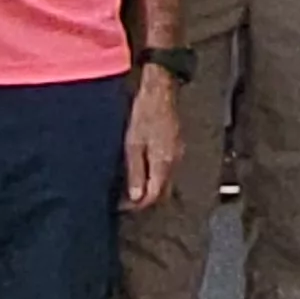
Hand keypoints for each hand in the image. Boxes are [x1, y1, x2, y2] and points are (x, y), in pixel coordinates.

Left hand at [125, 72, 181, 211]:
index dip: (137, 205)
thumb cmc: (144, 115)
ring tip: (131, 187)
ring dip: (150, 188)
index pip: (153, 196)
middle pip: (162, 192)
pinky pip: (167, 170)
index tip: (121, 206)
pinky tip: (142, 170)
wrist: (160, 92)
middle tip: (125, 201)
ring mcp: (178, 154)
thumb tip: (136, 196)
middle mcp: (174, 162)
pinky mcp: (176, 146)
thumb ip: (135, 172)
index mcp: (163, 163)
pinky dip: (155, 176)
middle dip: (145, 200)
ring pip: (165, 181)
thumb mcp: (133, 144)